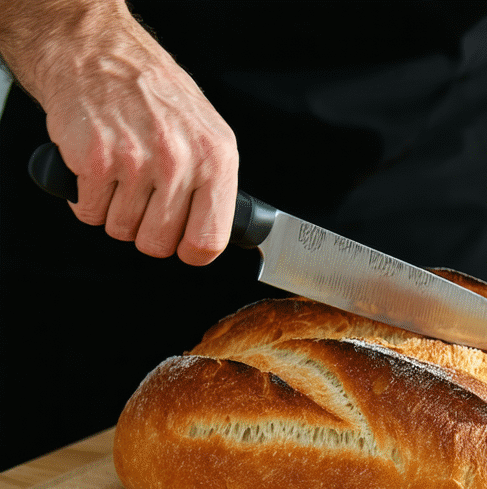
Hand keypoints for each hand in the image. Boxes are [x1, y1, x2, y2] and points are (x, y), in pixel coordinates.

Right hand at [2, 2, 236, 264]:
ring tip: (122, 177)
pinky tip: (99, 172)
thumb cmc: (155, 95)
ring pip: (120, 229)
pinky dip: (88, 199)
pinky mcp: (94, 160)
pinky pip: (89, 212)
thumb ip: (214, 183)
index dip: (190, 250)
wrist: (101, 56)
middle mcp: (179, 161)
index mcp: (216, 159)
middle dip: (146, 229)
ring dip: (115, 212)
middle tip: (143, 200)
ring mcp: (135, 162)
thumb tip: (213, 230)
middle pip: (158, 243)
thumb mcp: (208, 133)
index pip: (208, 241)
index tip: (182, 244)